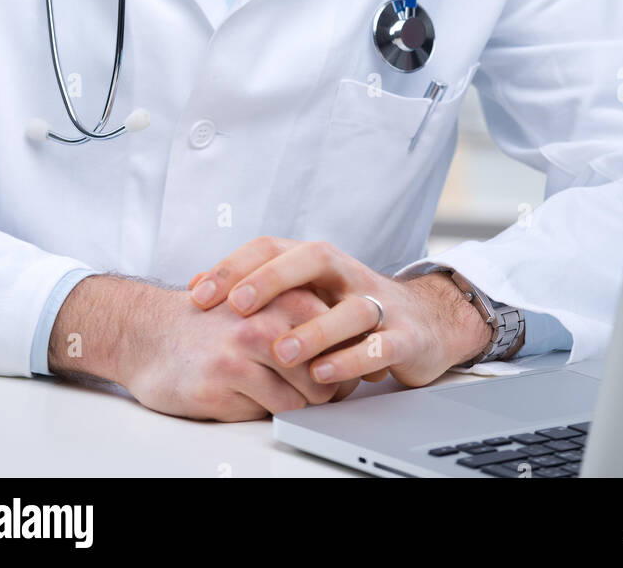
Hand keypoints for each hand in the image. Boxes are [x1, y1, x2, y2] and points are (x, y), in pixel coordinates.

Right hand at [121, 282, 359, 419]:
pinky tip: (245, 396)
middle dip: (326, 391)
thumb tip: (349, 351)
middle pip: (328, 372)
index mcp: (285, 294)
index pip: (342, 337)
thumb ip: (301, 319)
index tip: (336, 372)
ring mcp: (244, 349)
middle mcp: (268, 317)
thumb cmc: (211, 323)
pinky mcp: (223, 380)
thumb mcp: (262, 304)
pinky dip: (267, 413)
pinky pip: (271, 412)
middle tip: (312, 392)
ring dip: (297, 406)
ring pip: (303, 398)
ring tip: (274, 392)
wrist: (147, 333)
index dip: (343, 362)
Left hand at [188, 237, 492, 388]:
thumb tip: (196, 285)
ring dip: (314, 330)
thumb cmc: (350, 307)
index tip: (198, 294)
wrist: (426, 321)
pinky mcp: (404, 337)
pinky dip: (352, 361)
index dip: (235, 266)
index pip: (274, 246)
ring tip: (281, 352)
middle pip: (313, 259)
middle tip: (236, 307)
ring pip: (351, 308)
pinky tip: (324, 375)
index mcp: (320, 261)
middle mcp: (348, 274)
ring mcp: (379, 304)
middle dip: (272, 279)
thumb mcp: (307, 291)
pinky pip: (379, 346)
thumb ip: (259, 287)